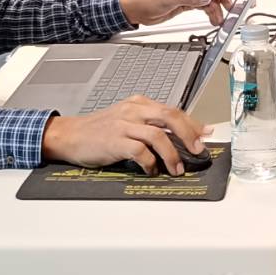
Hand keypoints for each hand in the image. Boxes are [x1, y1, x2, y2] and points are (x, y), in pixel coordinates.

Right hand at [40, 96, 211, 174]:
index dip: (192, 123)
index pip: (173, 110)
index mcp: (139, 104)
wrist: (69, 135)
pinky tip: (152, 170)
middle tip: (198, 150)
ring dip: (172, 154)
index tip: (206, 133)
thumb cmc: (99, 130)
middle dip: (189, 134)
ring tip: (177, 168)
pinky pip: (140, 152)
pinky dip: (150, 163)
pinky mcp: (115, 141)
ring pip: (159, 135)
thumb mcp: (127, 119)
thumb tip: (178, 137)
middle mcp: (134, 111)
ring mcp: (124, 125)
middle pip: (170, 117)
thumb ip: (150, 125)